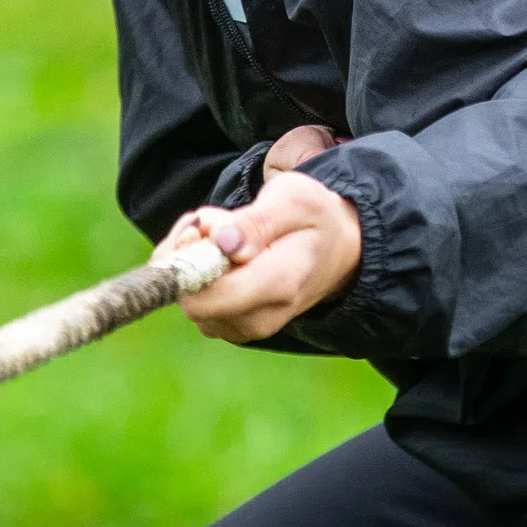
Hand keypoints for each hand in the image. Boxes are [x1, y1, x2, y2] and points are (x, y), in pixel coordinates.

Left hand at [161, 126, 358, 342]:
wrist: (337, 249)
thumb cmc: (314, 218)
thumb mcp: (293, 200)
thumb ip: (255, 222)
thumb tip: (219, 242)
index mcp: (279, 285)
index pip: (210, 296)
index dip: (190, 260)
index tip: (201, 223)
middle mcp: (261, 318)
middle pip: (193, 302)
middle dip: (188, 257)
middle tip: (211, 220)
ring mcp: (246, 326)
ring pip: (190, 302)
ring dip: (192, 262)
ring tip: (223, 232)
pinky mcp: (233, 325)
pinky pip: (197, 304)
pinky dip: (196, 274)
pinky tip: (219, 249)